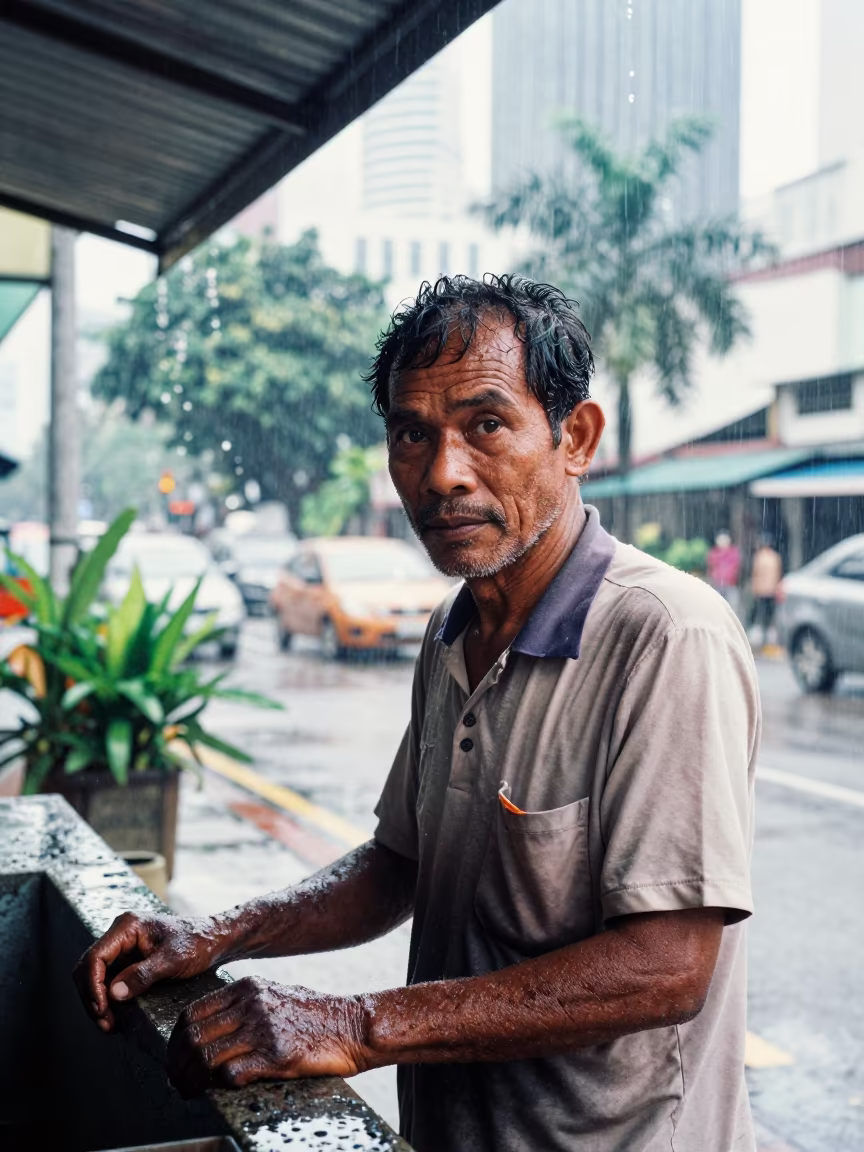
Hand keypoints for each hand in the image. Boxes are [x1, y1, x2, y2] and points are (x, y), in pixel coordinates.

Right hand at [74, 911, 223, 1031]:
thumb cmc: (198, 943)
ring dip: (97, 1002)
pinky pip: (107, 981)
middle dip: (92, 997)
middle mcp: (120, 935)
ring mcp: (122, 948)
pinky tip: (116, 1017)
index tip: (102, 1010)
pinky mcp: (127, 960)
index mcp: (127, 926)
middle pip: (88, 968)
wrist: (214, 939)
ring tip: (109, 1025)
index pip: (95, 957)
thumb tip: (113, 994)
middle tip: (105, 1023)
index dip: (92, 986)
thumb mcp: (173, 960)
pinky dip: (107, 1000)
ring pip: (94, 977)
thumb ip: (143, 975)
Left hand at [166, 976, 369, 1096]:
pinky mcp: (276, 1055)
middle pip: (192, 1036)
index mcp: (247, 987)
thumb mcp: (275, 996)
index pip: (192, 1013)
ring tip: (190, 1093)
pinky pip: (230, 1073)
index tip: (175, 1058)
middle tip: (176, 1082)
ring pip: (204, 1057)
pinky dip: (218, 1086)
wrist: (352, 1026)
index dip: (175, 1040)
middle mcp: (251, 1004)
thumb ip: (244, 1007)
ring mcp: (263, 1029)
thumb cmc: (314, 1016)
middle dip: (176, 1065)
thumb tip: (208, 1031)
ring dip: (190, 1081)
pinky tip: (220, 1091)